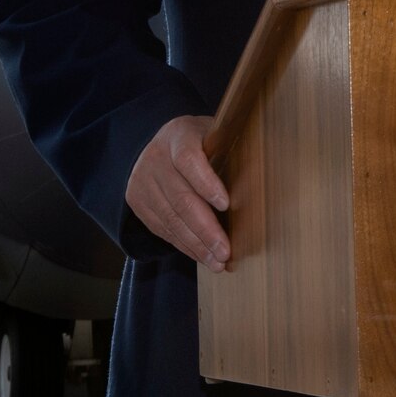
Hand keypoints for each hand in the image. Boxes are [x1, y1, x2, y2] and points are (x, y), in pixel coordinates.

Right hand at [126, 115, 230, 269]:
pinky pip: (162, 228)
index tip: (227, 204)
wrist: (161, 146)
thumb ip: (229, 150)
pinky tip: (201, 255)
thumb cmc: (201, 142)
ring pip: (171, 219)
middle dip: (205, 229)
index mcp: (178, 135)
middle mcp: (156, 158)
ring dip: (196, 244)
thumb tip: (258, 180)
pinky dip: (184, 245)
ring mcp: (142, 182)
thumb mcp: (214, 134)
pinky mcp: (137, 202)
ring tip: (217, 261)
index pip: (189, 160)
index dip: (207, 183)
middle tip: (225, 251)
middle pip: (180, 198)